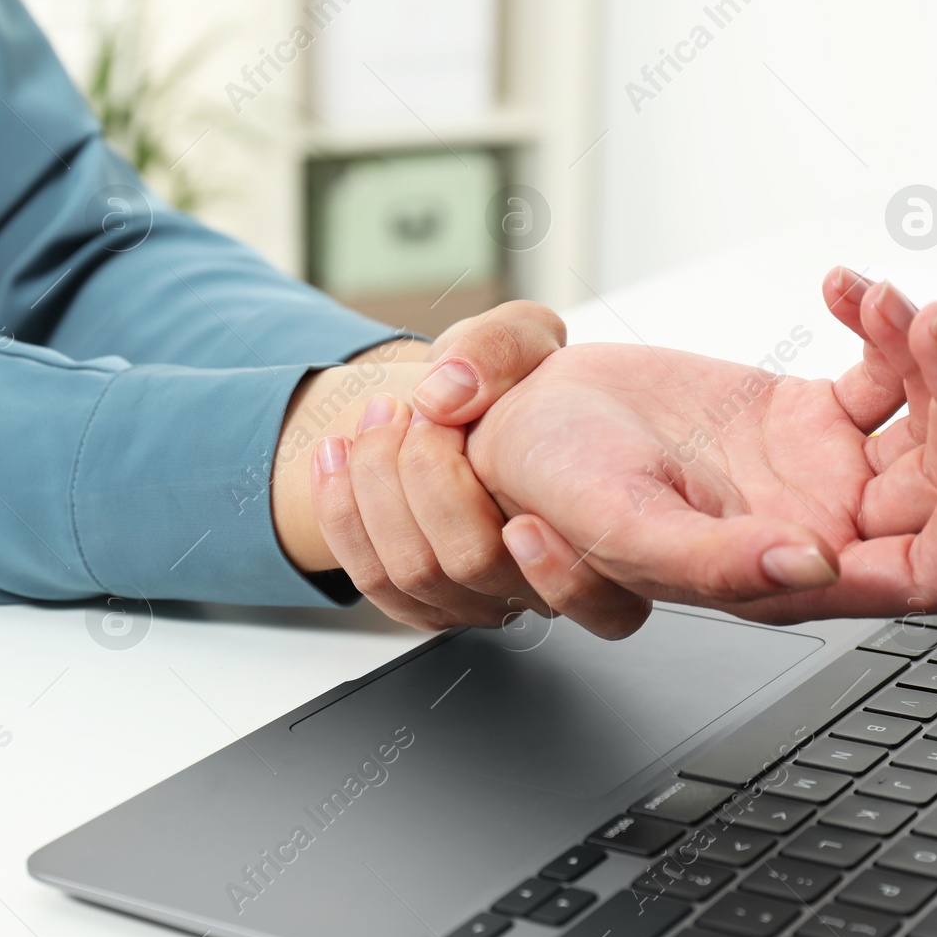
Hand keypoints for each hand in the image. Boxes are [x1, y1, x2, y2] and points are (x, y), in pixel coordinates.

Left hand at [307, 302, 570, 630]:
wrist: (463, 405)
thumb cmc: (511, 382)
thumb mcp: (523, 335)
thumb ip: (503, 346)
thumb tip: (448, 394)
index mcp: (594, 533)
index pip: (601, 601)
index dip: (560, 573)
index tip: (523, 523)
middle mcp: (539, 584)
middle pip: (472, 562)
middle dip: (426, 471)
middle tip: (421, 411)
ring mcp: (476, 599)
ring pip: (412, 570)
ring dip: (376, 483)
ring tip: (379, 415)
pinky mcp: (420, 601)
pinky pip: (372, 576)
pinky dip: (339, 509)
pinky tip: (336, 452)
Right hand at [467, 268, 936, 633]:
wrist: (520, 422)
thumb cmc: (553, 487)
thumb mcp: (621, 525)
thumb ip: (715, 562)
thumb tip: (813, 567)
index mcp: (787, 577)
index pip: (927, 572)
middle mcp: (819, 527)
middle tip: (930, 329)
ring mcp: (820, 471)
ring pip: (929, 423)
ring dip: (931, 356)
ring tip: (884, 298)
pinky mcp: (806, 415)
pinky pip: (881, 372)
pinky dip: (877, 323)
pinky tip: (842, 288)